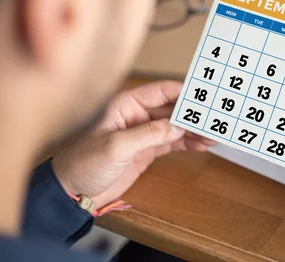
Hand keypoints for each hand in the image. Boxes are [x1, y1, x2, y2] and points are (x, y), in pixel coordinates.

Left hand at [52, 81, 214, 207]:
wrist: (71, 193)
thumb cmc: (82, 164)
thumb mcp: (116, 146)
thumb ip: (149, 133)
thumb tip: (178, 125)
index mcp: (124, 104)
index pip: (160, 91)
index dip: (183, 92)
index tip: (204, 95)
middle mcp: (135, 115)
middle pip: (171, 108)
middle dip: (193, 113)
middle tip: (213, 117)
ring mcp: (142, 133)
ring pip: (174, 126)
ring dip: (193, 129)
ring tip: (212, 133)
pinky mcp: (146, 150)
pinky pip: (171, 142)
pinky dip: (187, 142)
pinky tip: (201, 143)